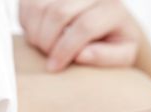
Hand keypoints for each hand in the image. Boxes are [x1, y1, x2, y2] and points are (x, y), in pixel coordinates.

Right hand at [19, 0, 141, 71]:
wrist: (111, 22)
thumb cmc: (116, 42)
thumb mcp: (123, 55)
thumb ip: (106, 56)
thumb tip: (80, 55)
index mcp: (112, 9)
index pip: (84, 26)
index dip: (65, 49)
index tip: (55, 67)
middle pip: (59, 13)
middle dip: (48, 42)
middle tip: (48, 58)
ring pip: (40, 6)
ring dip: (36, 33)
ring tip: (44, 47)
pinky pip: (28, 3)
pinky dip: (27, 22)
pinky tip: (38, 34)